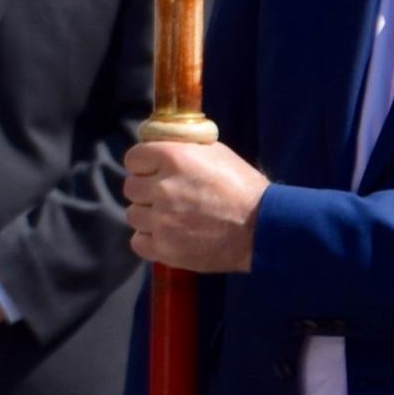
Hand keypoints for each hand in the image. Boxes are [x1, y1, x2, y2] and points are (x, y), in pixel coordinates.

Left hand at [124, 137, 266, 274]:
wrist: (262, 229)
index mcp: (173, 158)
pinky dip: (150, 239)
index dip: (143, 164)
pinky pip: (138, 241)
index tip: (153, 170)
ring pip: (133, 214)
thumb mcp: (215, 153)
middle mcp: (163, 187)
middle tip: (169, 195)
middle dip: (147, 190)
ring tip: (174, 217)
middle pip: (131, 187)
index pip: (133, 158)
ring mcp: (162, 220)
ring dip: (149, 215)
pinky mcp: (165, 247)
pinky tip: (169, 234)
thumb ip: (181, 149)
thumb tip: (156, 147)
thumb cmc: (243, 188)